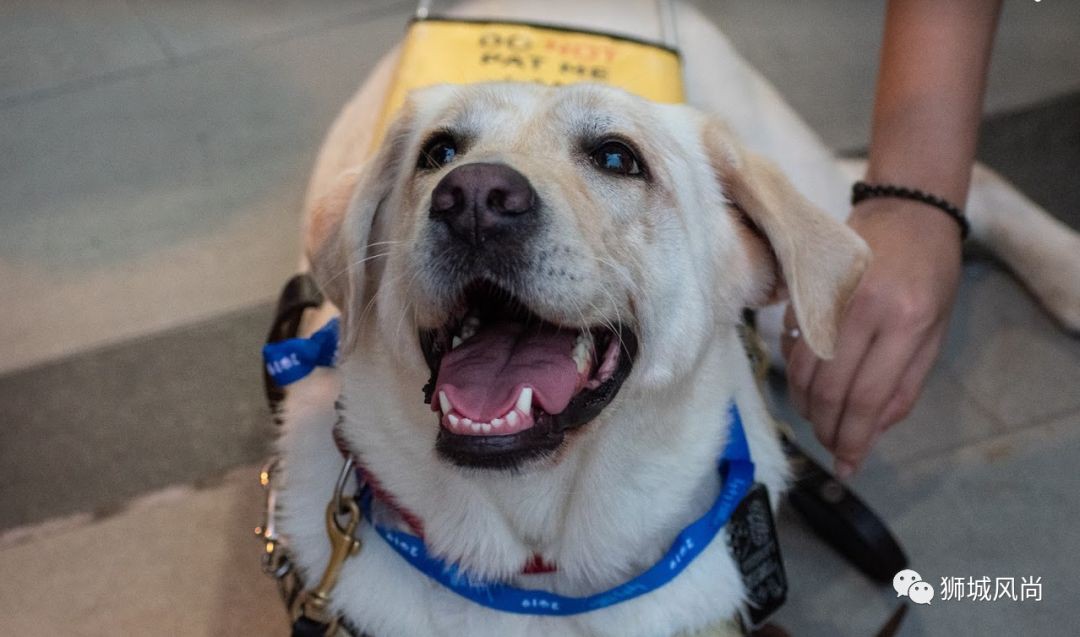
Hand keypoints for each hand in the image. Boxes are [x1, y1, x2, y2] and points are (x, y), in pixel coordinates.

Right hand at [781, 199, 962, 476]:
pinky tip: (808, 387)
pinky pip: (792, 344)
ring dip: (806, 406)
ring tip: (818, 422)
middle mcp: (863, 309)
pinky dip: (797, 374)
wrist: (906, 211)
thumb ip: (905, 385)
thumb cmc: (931, 273)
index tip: (847, 465)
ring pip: (803, 370)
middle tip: (830, 447)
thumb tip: (872, 431)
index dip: (855, 438)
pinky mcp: (807, 290)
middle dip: (827, 428)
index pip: (869, 396)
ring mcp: (829, 297)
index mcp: (906, 321)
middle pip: (830, 388)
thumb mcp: (935, 333)